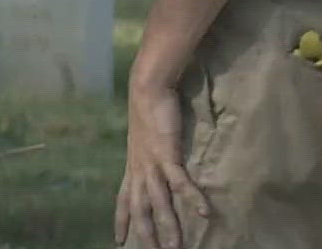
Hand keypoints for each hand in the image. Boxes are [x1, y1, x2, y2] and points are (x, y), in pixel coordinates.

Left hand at [115, 80, 210, 247]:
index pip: (123, 199)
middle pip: (140, 209)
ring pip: (159, 203)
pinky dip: (192, 198)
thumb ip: (146, 150)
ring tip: (174, 248)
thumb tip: (152, 155)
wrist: (147, 88)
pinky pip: (180, 183)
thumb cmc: (147, 107)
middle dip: (144, 234)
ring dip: (168, 227)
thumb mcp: (142, 135)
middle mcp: (139, 169)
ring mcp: (152, 164)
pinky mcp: (167, 155)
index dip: (121, 220)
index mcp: (132, 166)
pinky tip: (204, 213)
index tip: (118, 240)